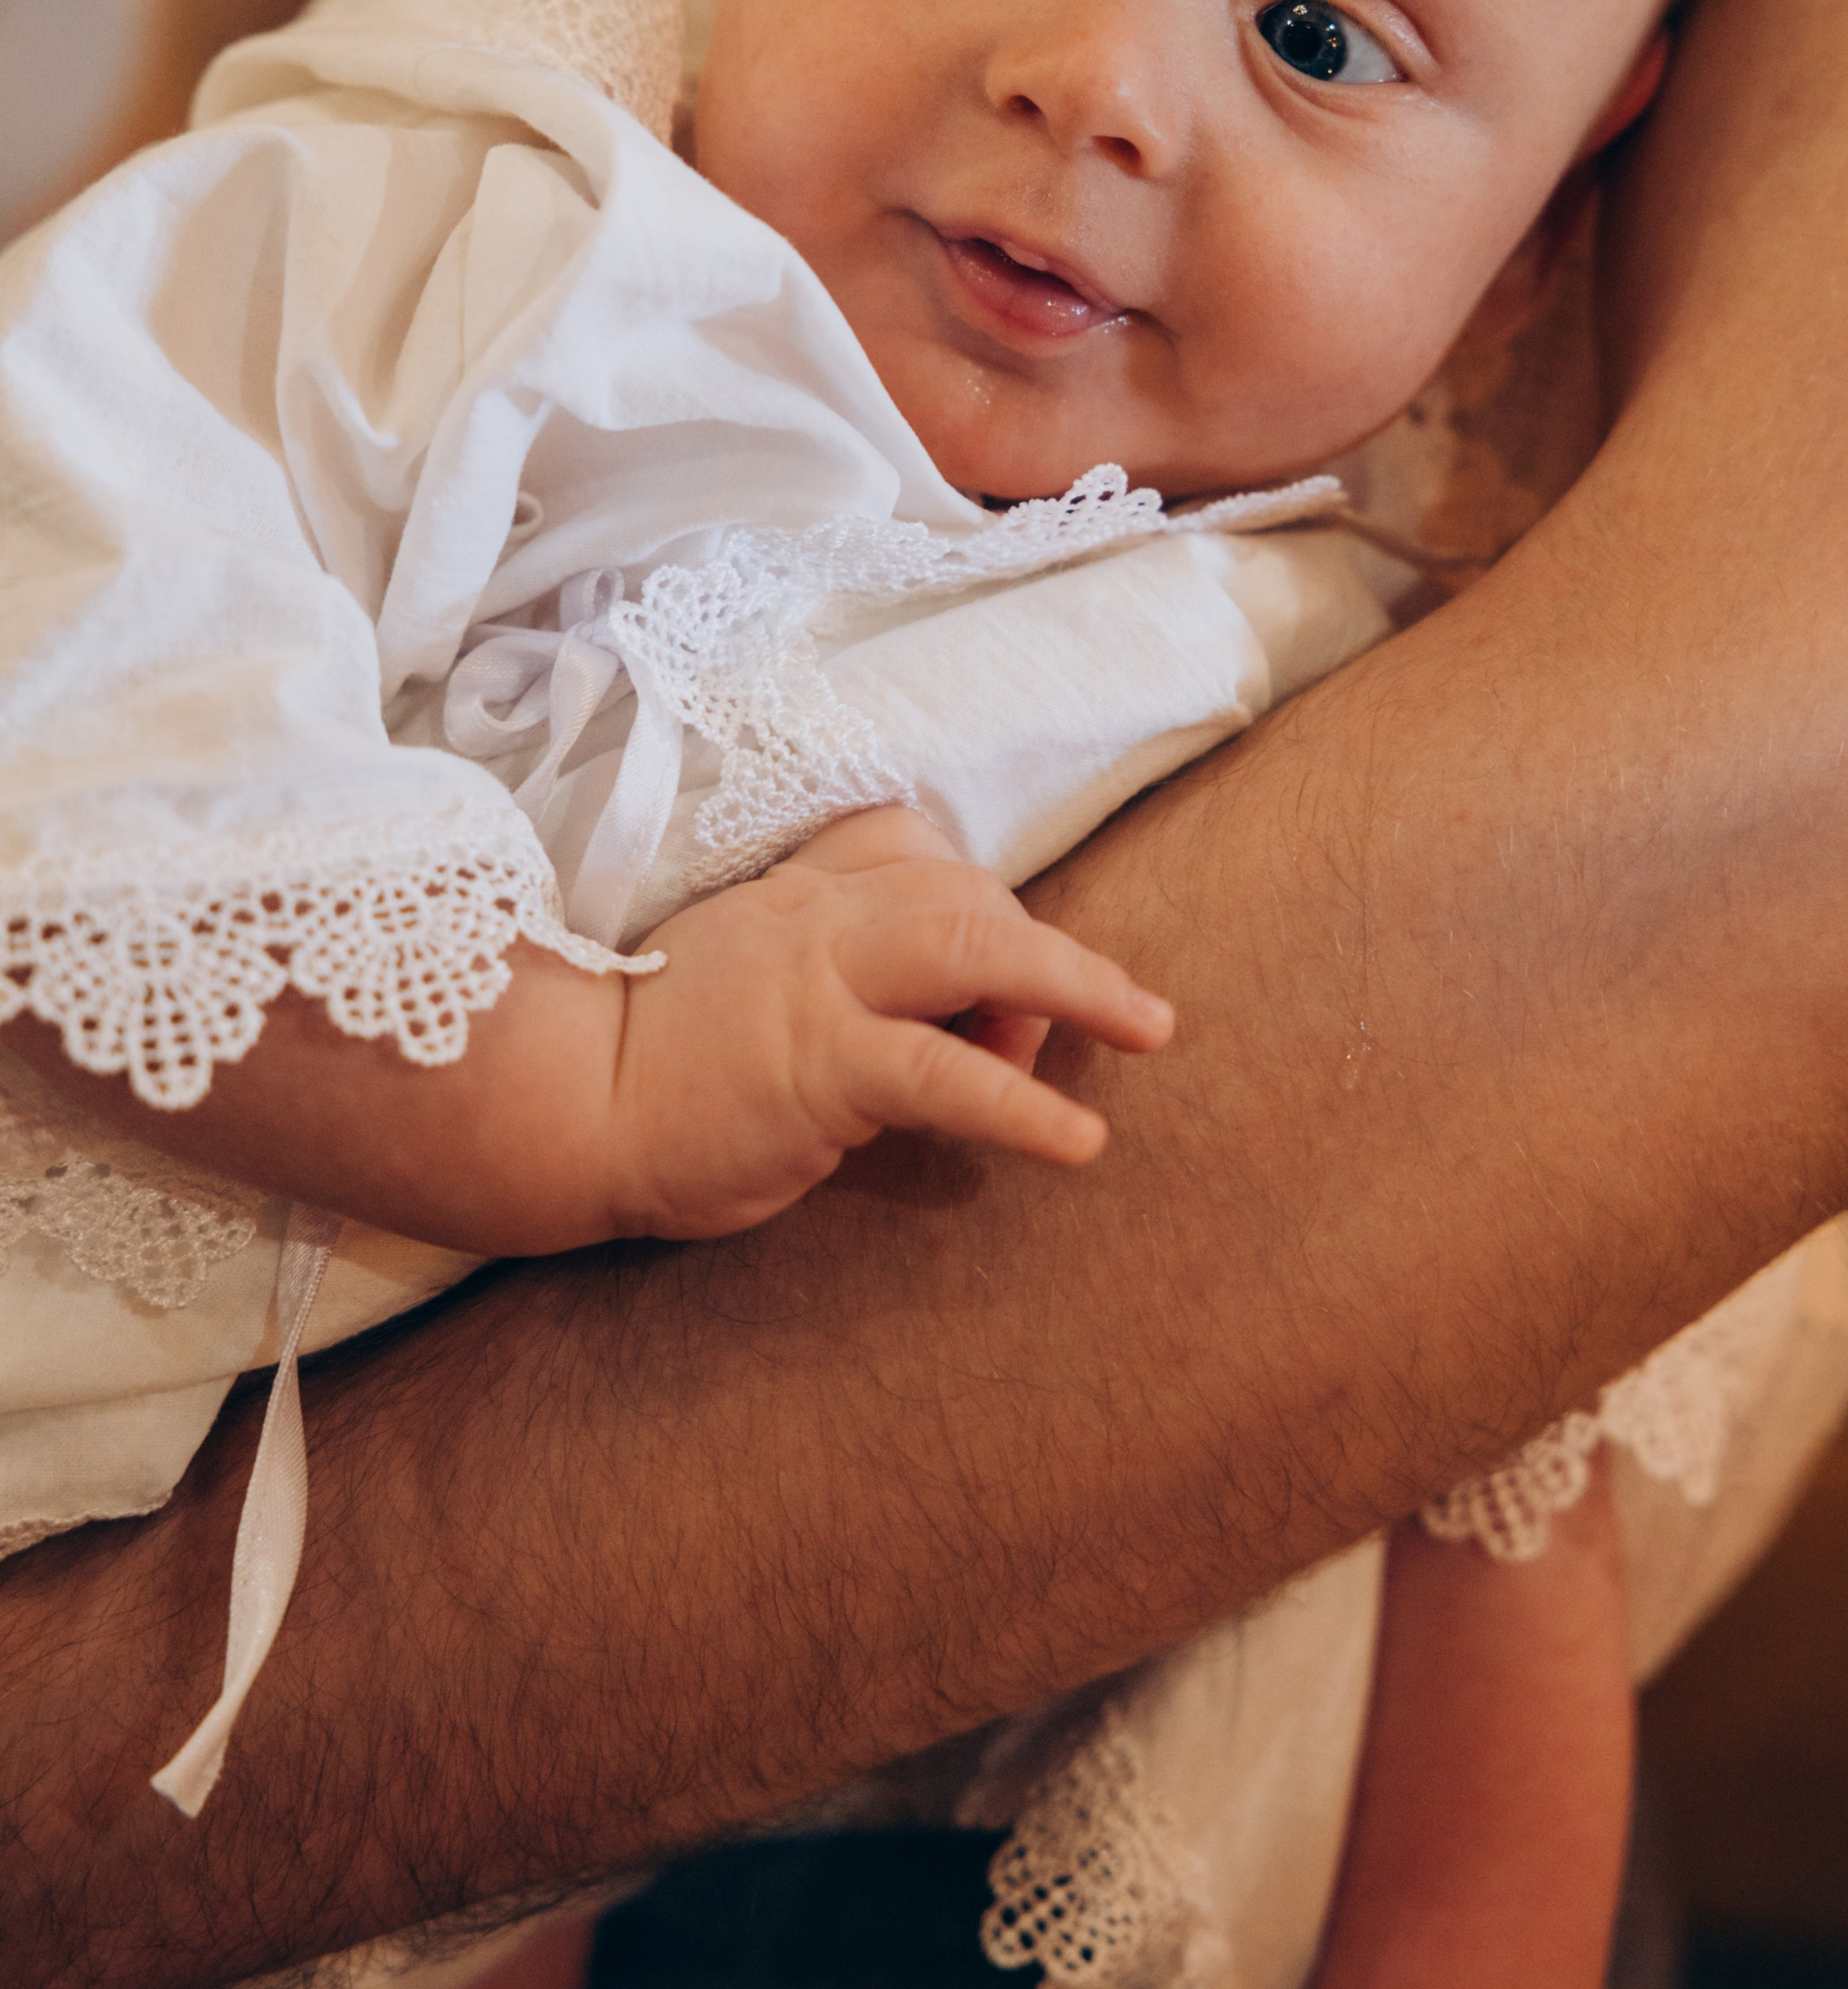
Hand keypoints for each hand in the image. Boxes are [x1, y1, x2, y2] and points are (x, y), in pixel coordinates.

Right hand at [607, 807, 1172, 1236]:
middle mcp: (814, 919)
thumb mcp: (749, 987)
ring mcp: (819, 984)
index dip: (972, 896)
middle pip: (963, 889)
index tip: (989, 972)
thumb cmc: (648, 1064)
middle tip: (1105, 1014)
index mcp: (791, 895)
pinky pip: (946, 1075)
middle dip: (1043, 945)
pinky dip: (1025, 1106)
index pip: (910, 846)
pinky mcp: (821, 1066)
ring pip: (975, 945)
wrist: (558, 1108)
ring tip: (1149, 1030)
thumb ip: (843, 985)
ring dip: (1080, 983)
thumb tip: (962, 1031)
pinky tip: (1079, 1142)